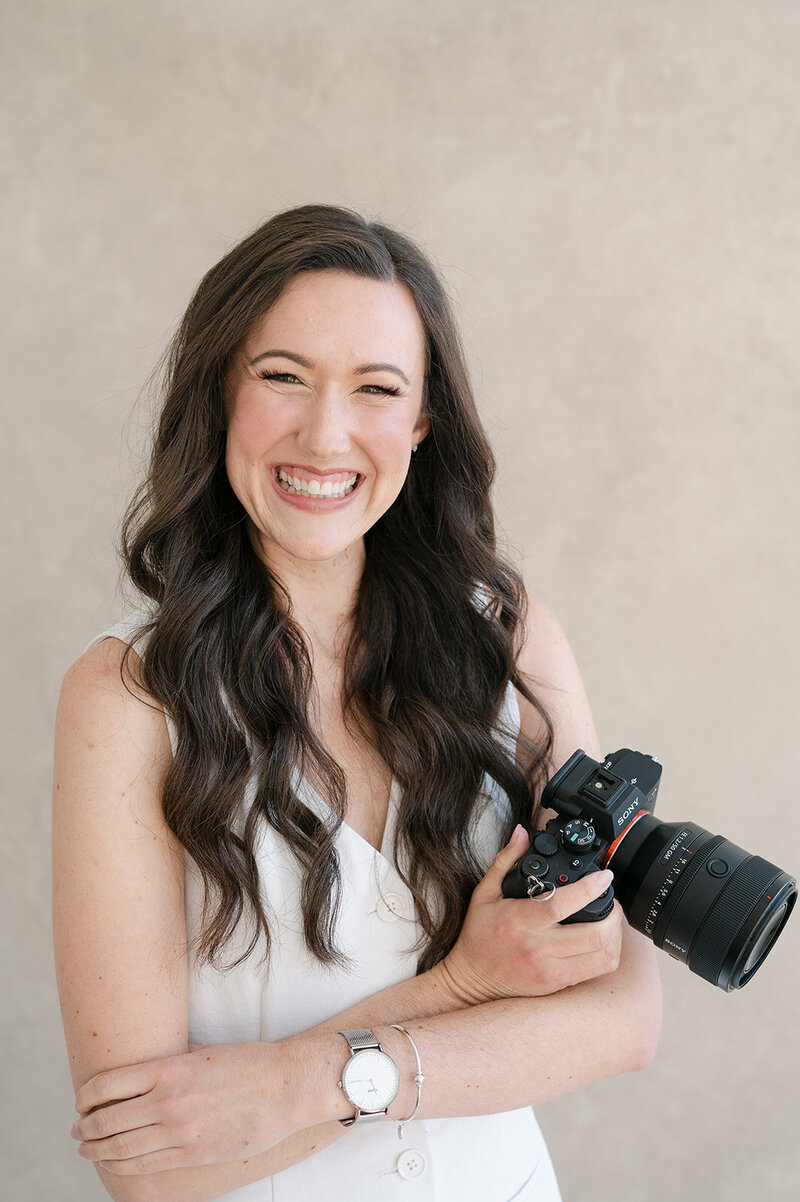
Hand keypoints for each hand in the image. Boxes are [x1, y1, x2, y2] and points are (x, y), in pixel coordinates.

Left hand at [70, 1041, 301, 1175]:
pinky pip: (144, 1166)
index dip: (86, 1095)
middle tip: (77, 1128)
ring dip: (96, 1149)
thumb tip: (137, 1073)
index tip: (81, 1101)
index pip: (107, 1084)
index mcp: (168, 1068)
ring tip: (86, 1148)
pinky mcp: (192, 1154)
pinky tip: (113, 1163)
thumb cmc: (248, 1063)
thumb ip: (168, 1065)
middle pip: (107, 1119)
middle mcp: (168, 1101)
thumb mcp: (201, 1053)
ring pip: (120, 1147)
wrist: (287, 1087)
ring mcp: (179, 1131)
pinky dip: (121, 1166)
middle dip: (85, 1126)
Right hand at [438, 825, 623, 1004]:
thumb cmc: (478, 934)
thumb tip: (522, 832)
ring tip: (608, 920)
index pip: (560, 905)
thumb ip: (505, 860)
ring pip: (603, 956)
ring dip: (614, 935)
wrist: (472, 978)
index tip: (604, 876)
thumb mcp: (484, 892)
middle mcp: (538, 948)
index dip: (589, 889)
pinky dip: (608, 953)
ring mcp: (551, 970)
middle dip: (612, 915)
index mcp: (520, 921)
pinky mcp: (558, 983)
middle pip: (595, 936)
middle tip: (610, 900)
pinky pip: (598, 970)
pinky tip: (601, 939)